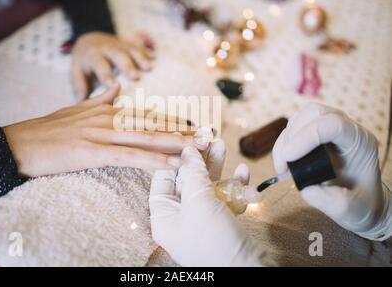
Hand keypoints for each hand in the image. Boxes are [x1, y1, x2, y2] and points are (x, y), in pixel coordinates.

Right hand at [3, 83, 202, 177]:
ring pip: (145, 137)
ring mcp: (101, 133)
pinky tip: (172, 164)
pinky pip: (129, 156)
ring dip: (175, 144)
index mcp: (106, 110)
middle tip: (207, 136)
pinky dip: (153, 159)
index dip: (171, 120)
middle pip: (152, 123)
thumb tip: (118, 86)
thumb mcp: (76, 109)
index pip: (146, 114)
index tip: (192, 125)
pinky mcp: (92, 151)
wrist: (18, 143)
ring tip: (198, 149)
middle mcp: (108, 118)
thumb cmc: (47, 130)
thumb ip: (100, 98)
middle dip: (182, 131)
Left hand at [71, 32, 153, 100]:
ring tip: (149, 68)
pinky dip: (147, 51)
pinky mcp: (128, 43)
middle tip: (136, 77)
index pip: (99, 65)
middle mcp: (106, 48)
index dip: (106, 75)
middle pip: (117, 54)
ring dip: (140, 57)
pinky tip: (156, 58)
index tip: (114, 85)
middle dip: (127, 65)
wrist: (89, 40)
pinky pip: (139, 45)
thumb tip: (82, 105)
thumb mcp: (77, 73)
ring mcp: (119, 44)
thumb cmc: (84, 64)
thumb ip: (80, 88)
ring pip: (130, 48)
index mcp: (93, 56)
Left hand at [149, 141, 274, 265]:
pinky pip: (224, 198)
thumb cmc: (214, 242)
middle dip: (198, 159)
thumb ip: (193, 173)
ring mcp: (201, 221)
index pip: (162, 178)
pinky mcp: (221, 223)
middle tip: (207, 138)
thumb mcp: (198, 202)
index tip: (186, 138)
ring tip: (222, 145)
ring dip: (216, 167)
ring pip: (206, 186)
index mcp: (164, 216)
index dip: (174, 157)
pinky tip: (243, 173)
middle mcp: (180, 218)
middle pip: (186, 180)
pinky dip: (233, 185)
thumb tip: (189, 150)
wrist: (246, 272)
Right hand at [273, 103, 391, 239]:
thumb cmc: (360, 204)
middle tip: (283, 164)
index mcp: (360, 142)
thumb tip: (305, 186)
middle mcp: (347, 129)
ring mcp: (331, 128)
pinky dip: (284, 142)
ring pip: (302, 117)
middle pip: (314, 113)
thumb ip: (328, 200)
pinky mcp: (317, 133)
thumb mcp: (349, 210)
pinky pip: (295, 126)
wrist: (361, 202)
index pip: (332, 124)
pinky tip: (284, 161)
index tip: (288, 160)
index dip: (305, 137)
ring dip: (286, 139)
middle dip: (292, 136)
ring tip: (283, 165)